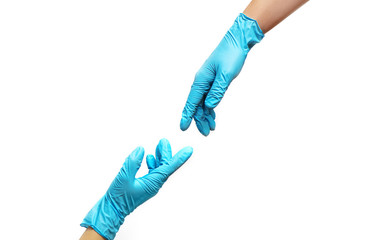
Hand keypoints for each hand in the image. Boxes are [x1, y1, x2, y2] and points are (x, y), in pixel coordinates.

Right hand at [81, 139, 192, 239]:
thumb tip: (141, 150)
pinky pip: (152, 172)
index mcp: (153, 182)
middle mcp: (154, 184)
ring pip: (159, 168)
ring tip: (159, 145)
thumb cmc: (118, 198)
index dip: (180, 158)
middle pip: (165, 166)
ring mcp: (149, 185)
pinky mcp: (144, 185)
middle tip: (165, 141)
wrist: (112, 210)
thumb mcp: (124, 177)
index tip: (189, 150)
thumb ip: (133, 162)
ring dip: (160, 156)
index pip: (169, 167)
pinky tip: (149, 157)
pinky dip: (152, 163)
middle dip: (166, 152)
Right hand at [180, 13, 263, 135]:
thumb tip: (209, 106)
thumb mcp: (226, 75)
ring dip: (206, 115)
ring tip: (210, 128)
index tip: (183, 127)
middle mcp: (202, 82)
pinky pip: (209, 98)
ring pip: (203, 103)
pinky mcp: (213, 81)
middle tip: (205, 133)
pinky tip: (213, 116)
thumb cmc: (231, 55)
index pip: (192, 102)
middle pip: (197, 105)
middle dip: (199, 120)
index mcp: (201, 80)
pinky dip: (210, 108)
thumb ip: (218, 91)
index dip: (187, 116)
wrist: (237, 42)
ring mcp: (207, 81)